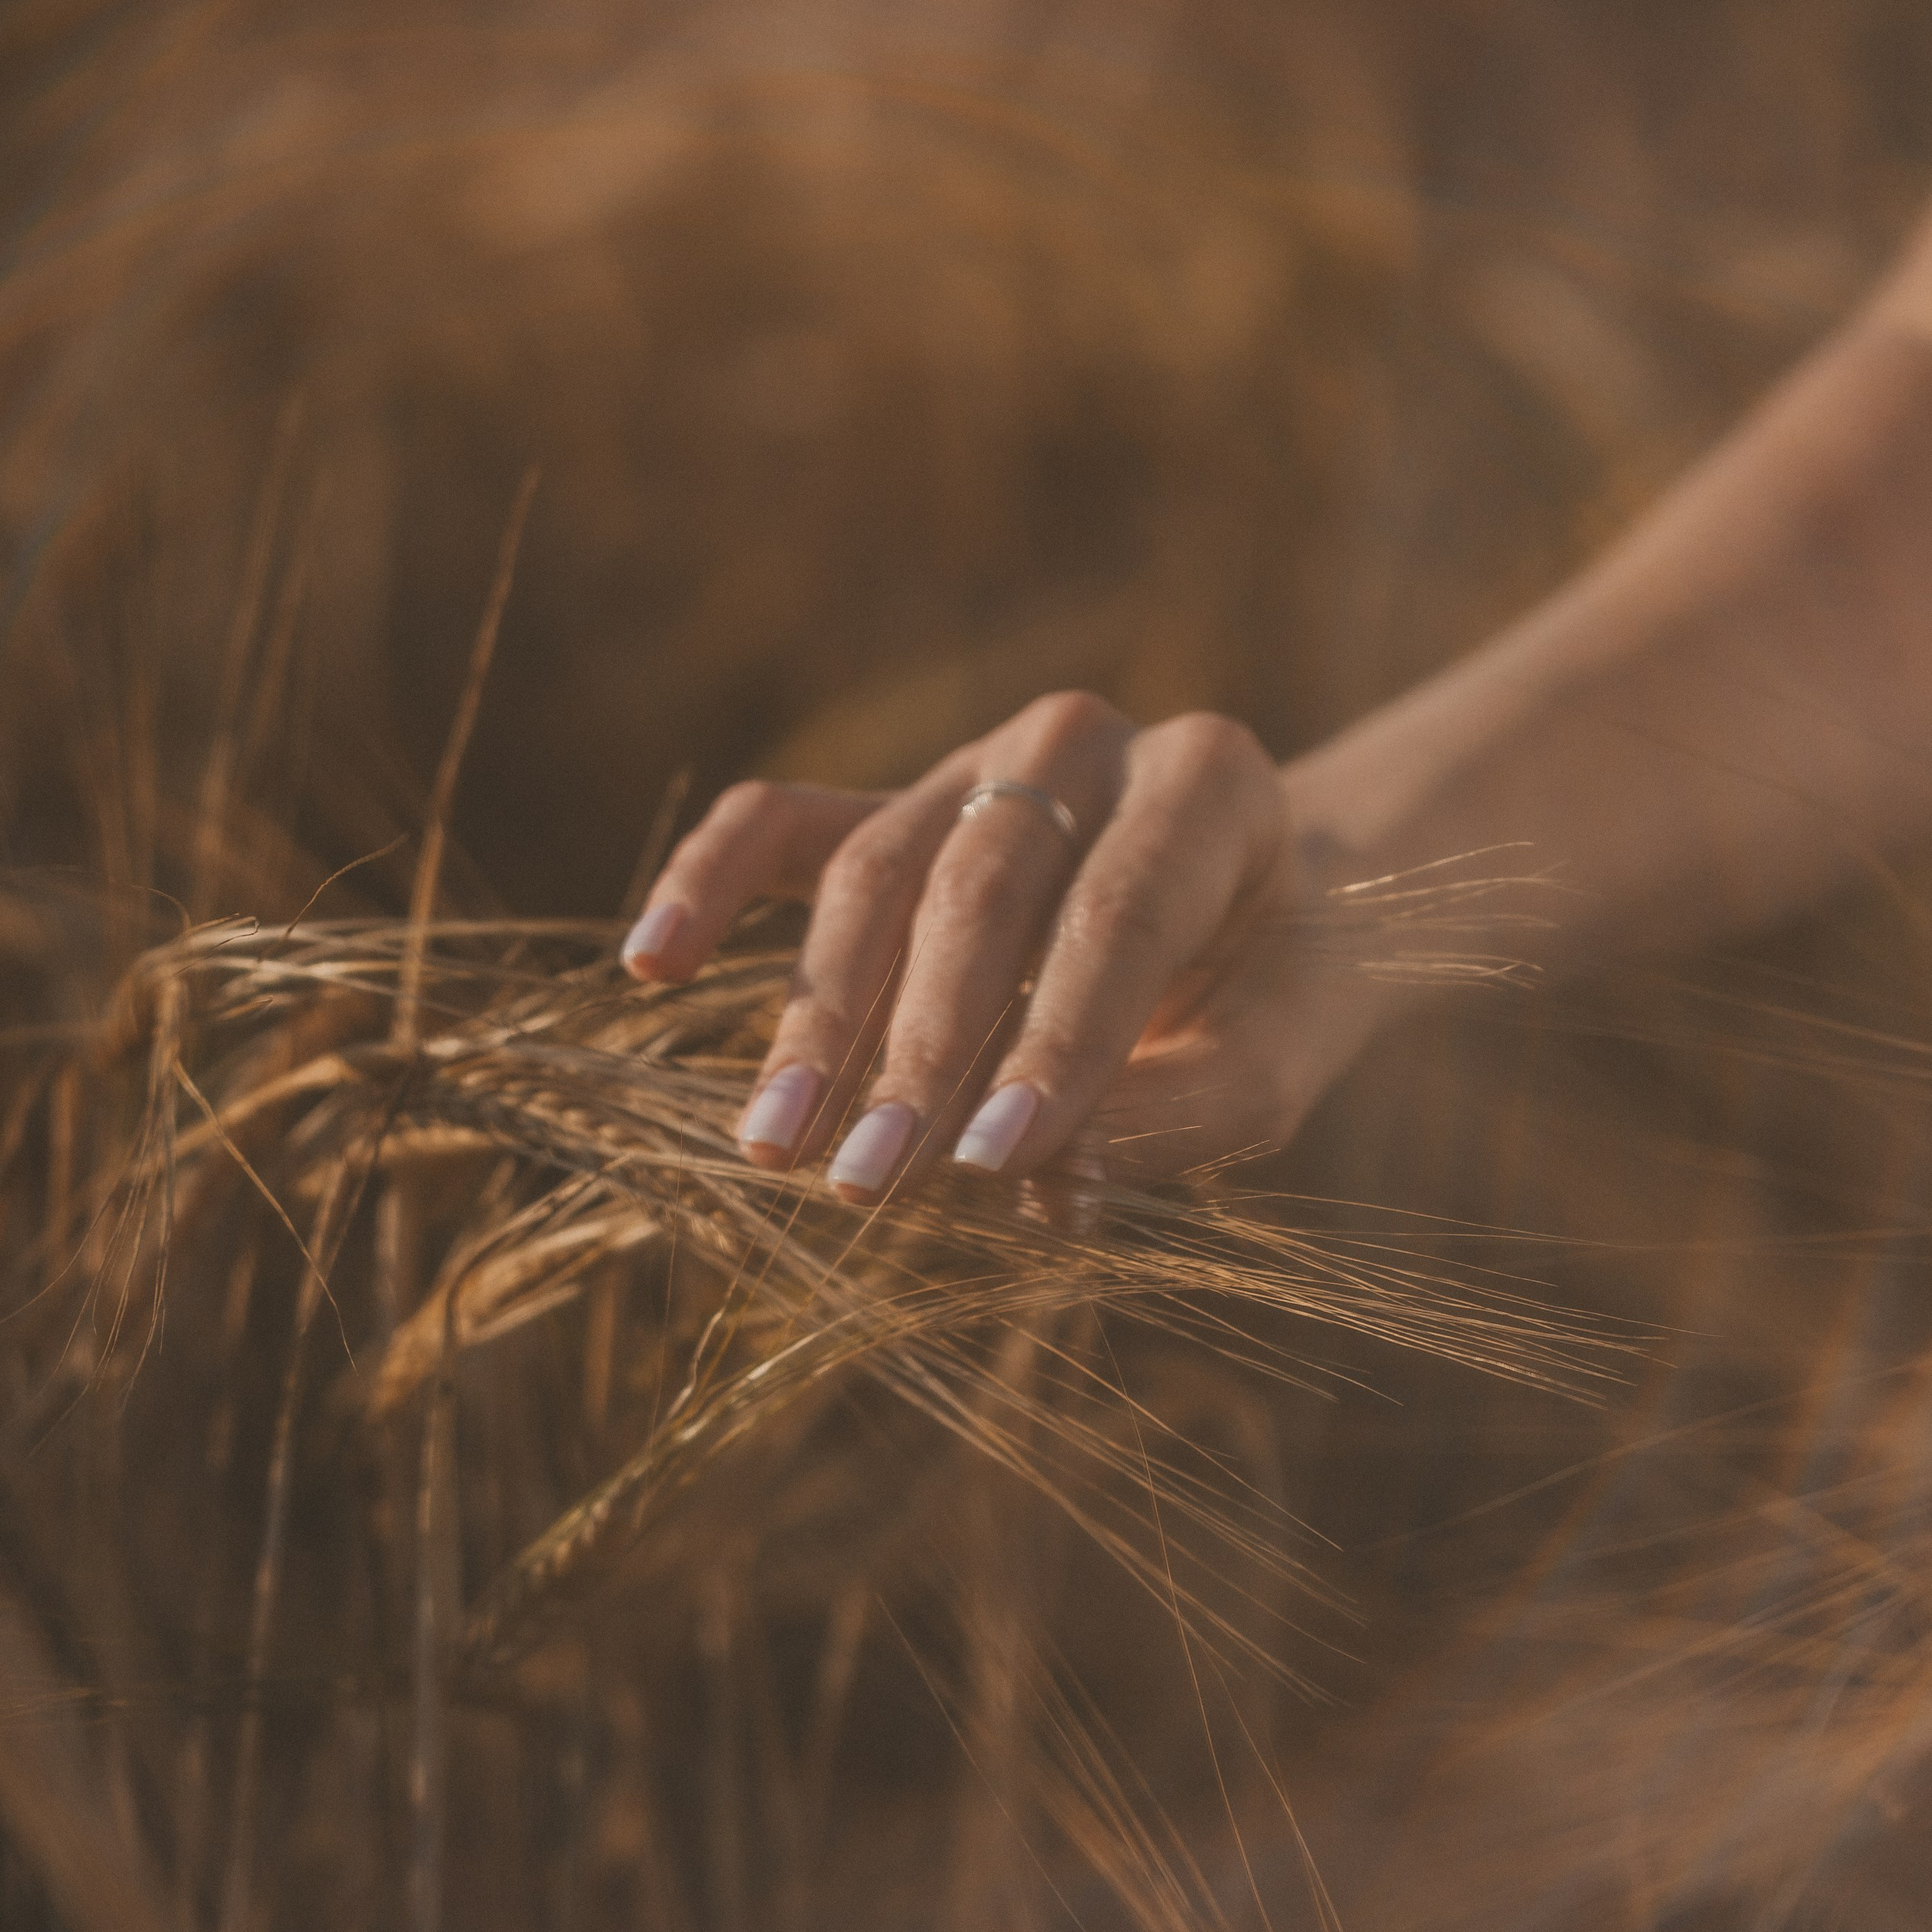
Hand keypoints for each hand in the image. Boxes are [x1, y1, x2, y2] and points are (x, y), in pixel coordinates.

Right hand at [620, 691, 1381, 1195]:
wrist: (1266, 903)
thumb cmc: (1271, 990)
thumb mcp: (1278, 1056)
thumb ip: (1184, 1111)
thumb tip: (1041, 1181)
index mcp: (1206, 784)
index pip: (1117, 913)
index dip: (1055, 1042)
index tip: (992, 1166)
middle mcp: (1080, 746)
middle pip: (978, 890)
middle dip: (916, 1050)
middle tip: (865, 1185)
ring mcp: (972, 766)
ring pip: (873, 874)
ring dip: (816, 1020)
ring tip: (771, 1148)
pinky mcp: (889, 802)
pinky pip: (781, 824)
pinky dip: (710, 882)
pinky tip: (652, 963)